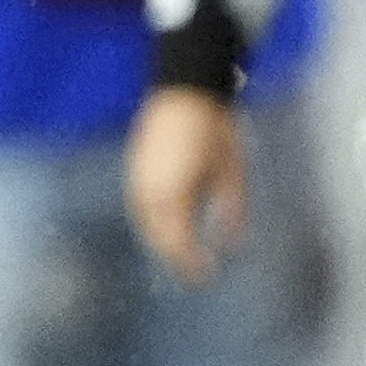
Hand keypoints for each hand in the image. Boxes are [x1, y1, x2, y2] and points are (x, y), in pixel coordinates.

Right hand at [126, 86, 245, 286]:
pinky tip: (165, 223)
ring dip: (158, 239)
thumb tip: (229, 241)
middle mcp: (149, 191)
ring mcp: (137, 178)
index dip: (188, 262)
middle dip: (172, 255)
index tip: (203, 275)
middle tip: (192, 269)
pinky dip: (150, 221)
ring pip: (143, 222)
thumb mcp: (231, 171)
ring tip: (178, 250)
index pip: (176, 240)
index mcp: (174, 193)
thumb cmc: (214, 129)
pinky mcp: (134, 168)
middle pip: (155, 235)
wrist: (186, 90)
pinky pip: (138, 205)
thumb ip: (230, 209)